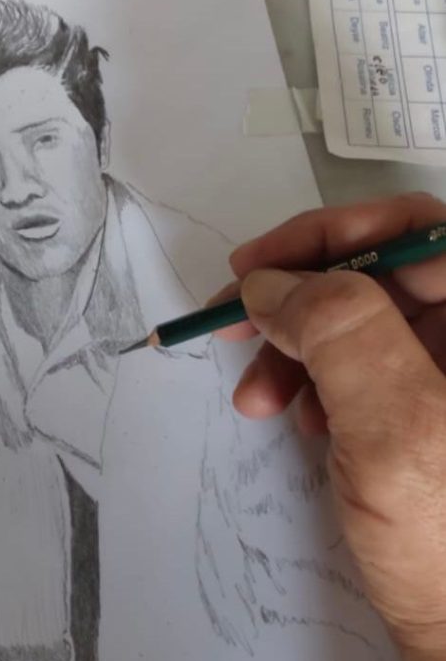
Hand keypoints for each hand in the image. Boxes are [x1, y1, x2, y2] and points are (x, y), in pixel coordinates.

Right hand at [216, 193, 445, 660]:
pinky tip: (303, 422)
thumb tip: (272, 281)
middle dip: (301, 304)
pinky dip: (323, 386)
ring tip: (258, 400)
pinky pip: (369, 369)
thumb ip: (339, 331)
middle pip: (384, 275)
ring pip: (367, 324)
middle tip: (235, 332)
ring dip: (301, 350)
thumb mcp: (394, 427)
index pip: (416, 232)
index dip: (326, 238)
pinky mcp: (436, 408)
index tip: (252, 270)